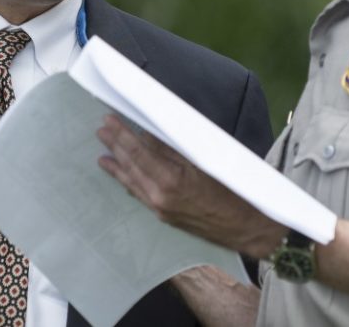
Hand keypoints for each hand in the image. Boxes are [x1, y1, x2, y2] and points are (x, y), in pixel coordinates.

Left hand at [96, 114, 284, 258]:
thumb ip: (173, 149)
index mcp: (171, 180)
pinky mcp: (164, 216)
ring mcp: (160, 209)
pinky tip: (119, 173)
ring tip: (102, 152)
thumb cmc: (233, 190)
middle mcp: (160, 197)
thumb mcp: (204, 161)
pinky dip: (128, 182)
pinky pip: (140, 195)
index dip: (122, 134)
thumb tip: (149, 134)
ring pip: (132, 182)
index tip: (109, 120)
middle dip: (115, 145)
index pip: (139, 151)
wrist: (247, 227)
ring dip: (117, 164)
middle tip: (101, 129)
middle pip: (131, 165)